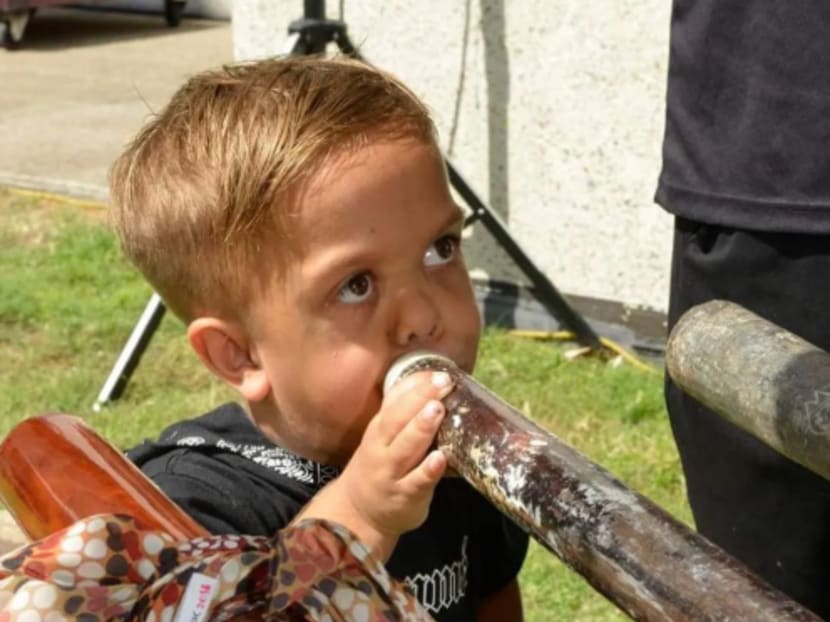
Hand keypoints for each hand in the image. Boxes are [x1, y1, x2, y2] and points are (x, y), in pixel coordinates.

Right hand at [295, 370, 453, 559]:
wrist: (357, 515)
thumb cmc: (379, 468)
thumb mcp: (383, 437)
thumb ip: (404, 414)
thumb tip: (433, 382)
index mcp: (379, 430)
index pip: (393, 402)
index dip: (415, 385)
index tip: (436, 372)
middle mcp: (381, 448)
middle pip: (397, 419)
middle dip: (419, 399)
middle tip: (442, 383)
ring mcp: (392, 474)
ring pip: (405, 448)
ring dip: (421, 428)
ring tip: (438, 409)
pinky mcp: (405, 497)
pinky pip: (416, 482)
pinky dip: (428, 470)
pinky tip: (440, 458)